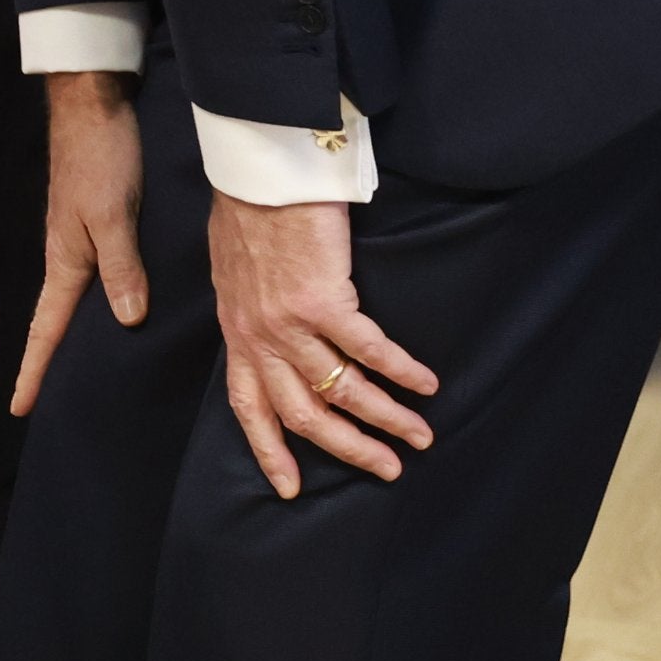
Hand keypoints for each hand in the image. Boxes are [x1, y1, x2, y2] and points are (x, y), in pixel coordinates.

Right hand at [12, 70, 145, 415]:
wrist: (95, 104)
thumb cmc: (101, 157)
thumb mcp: (115, 214)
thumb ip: (121, 267)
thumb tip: (127, 319)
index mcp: (65, 260)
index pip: (46, 328)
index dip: (34, 369)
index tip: (19, 408)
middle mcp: (68, 255)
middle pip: (54, 319)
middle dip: (47, 360)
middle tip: (43, 401)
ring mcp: (79, 239)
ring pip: (77, 298)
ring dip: (71, 333)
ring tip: (79, 367)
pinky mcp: (96, 223)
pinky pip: (95, 276)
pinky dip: (98, 302)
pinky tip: (117, 307)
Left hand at [207, 192, 437, 496]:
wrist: (260, 172)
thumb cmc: (248, 210)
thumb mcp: (234, 271)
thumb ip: (251, 306)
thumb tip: (271, 325)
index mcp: (237, 331)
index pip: (249, 405)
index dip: (270, 449)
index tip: (290, 489)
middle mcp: (258, 336)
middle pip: (304, 414)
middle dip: (348, 449)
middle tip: (387, 470)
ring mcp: (289, 323)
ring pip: (342, 391)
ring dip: (386, 418)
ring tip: (420, 435)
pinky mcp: (322, 301)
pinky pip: (370, 350)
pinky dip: (401, 371)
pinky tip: (426, 384)